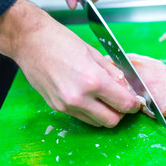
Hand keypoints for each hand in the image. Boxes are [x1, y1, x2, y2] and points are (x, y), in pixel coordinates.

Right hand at [0, 0, 139, 126]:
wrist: (30, 42)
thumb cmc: (61, 42)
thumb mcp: (94, 54)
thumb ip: (113, 74)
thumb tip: (125, 88)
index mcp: (94, 81)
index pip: (124, 104)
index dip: (133, 105)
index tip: (134, 101)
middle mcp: (80, 98)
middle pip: (112, 121)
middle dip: (121, 113)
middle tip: (121, 101)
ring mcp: (66, 105)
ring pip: (96, 123)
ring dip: (105, 114)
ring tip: (104, 99)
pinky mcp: (56, 107)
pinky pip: (81, 117)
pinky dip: (90, 112)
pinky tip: (88, 97)